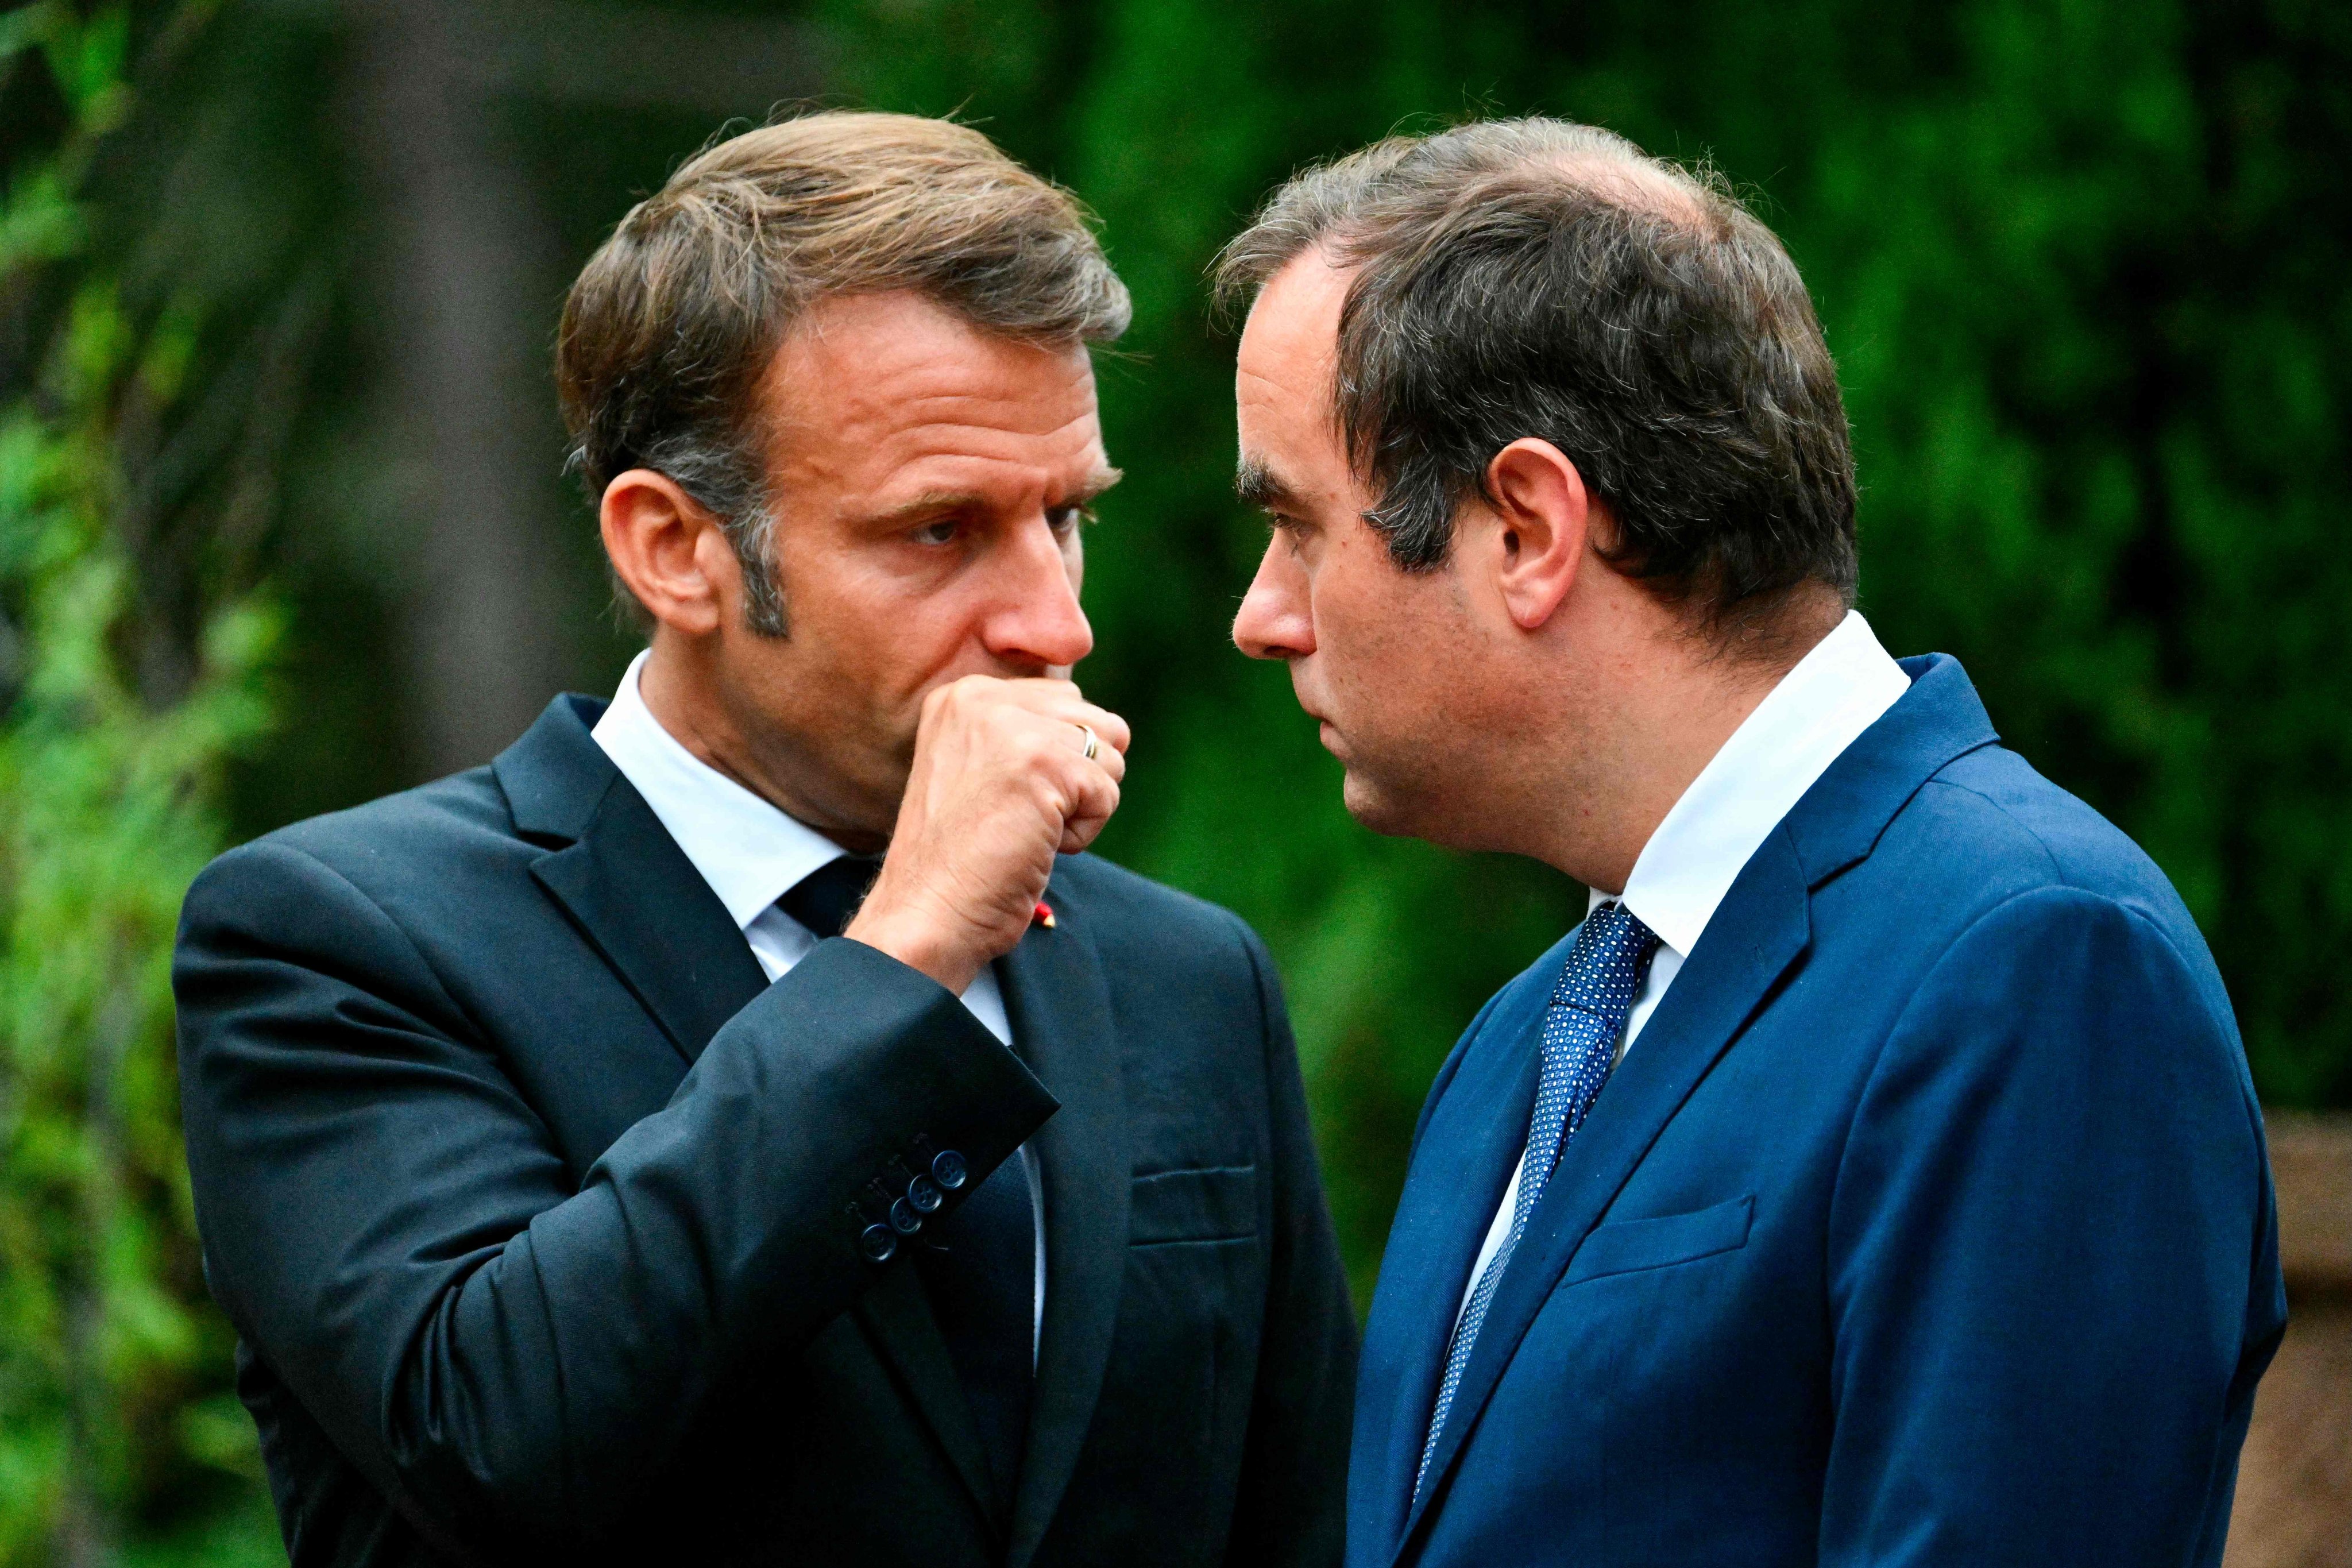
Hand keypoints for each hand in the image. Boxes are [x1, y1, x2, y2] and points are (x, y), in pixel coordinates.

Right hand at [846, 675, 1128, 993]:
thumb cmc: (960, 859)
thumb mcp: (982, 769)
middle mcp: (984, 698)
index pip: (1065, 701)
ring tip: (1024, 829)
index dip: (1058, 762)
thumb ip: (1028, 732)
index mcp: (965, 695)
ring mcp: (1013, 727)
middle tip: (1019, 816)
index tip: (1005, 798)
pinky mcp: (1045, 764)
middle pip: (1096, 721)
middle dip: (1078, 777)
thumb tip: (1108, 730)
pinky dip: (1082, 833)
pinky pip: (1108, 793)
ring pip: (1109, 756)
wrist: (927, 913)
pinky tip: (1033, 845)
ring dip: (1082, 806)